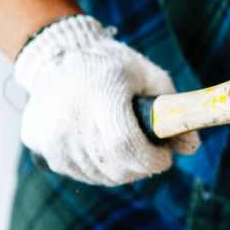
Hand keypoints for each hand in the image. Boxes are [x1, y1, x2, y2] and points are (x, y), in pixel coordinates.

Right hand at [15, 15, 200, 185]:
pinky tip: (100, 146)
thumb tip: (190, 146)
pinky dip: (97, 168)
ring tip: (124, 146)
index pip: (126, 147)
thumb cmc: (112, 66)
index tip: (163, 157)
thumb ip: (174, 109)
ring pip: (99, 175)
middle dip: (141, 167)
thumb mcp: (149, 75)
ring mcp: (51, 134)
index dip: (151, 160)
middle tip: (148, 153)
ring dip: (120, 169)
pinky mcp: (39, 144)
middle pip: (115, 167)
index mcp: (101, 93)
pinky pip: (78, 172)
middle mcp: (70, 116)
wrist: (56, 54)